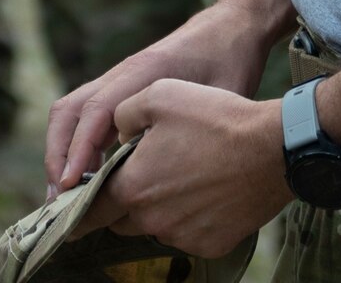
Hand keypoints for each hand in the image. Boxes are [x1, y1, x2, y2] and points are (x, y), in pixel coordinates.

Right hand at [46, 0, 275, 192]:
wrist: (230, 29)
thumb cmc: (229, 60)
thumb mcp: (222, 94)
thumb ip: (196, 126)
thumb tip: (172, 174)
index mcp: (143, 72)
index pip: (97, 110)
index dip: (80, 149)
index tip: (71, 185)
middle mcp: (122, 75)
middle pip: (69, 110)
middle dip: (57, 154)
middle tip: (58, 200)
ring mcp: (118, 82)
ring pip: (71, 112)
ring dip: (60, 151)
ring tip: (64, 197)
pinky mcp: (122, 92)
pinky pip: (86, 117)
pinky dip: (76, 146)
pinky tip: (85, 179)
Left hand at [70, 83, 289, 257]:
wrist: (272, 149)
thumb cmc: (214, 118)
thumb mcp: (159, 95)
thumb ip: (122, 115)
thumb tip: (114, 133)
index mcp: (131, 186)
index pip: (89, 207)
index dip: (76, 206)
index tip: (68, 208)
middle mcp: (151, 219)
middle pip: (121, 218)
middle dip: (123, 200)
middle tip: (142, 174)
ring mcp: (182, 236)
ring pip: (155, 225)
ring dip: (157, 208)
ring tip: (182, 176)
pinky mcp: (210, 245)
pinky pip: (187, 234)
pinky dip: (189, 218)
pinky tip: (207, 191)